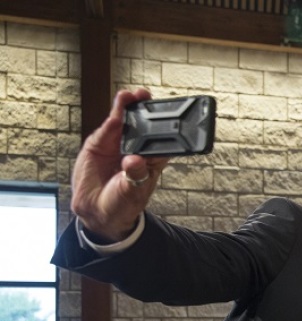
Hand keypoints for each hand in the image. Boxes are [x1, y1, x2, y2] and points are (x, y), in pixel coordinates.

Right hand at [70, 88, 170, 241]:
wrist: (96, 211)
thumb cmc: (121, 204)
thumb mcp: (131, 193)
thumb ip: (133, 176)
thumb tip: (134, 161)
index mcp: (152, 161)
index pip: (163, 140)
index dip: (167, 127)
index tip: (172, 115)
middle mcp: (136, 149)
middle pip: (144, 125)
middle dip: (147, 109)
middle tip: (147, 97)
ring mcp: (118, 144)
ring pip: (125, 121)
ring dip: (128, 106)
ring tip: (133, 95)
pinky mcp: (100, 144)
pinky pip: (107, 128)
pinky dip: (112, 117)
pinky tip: (118, 108)